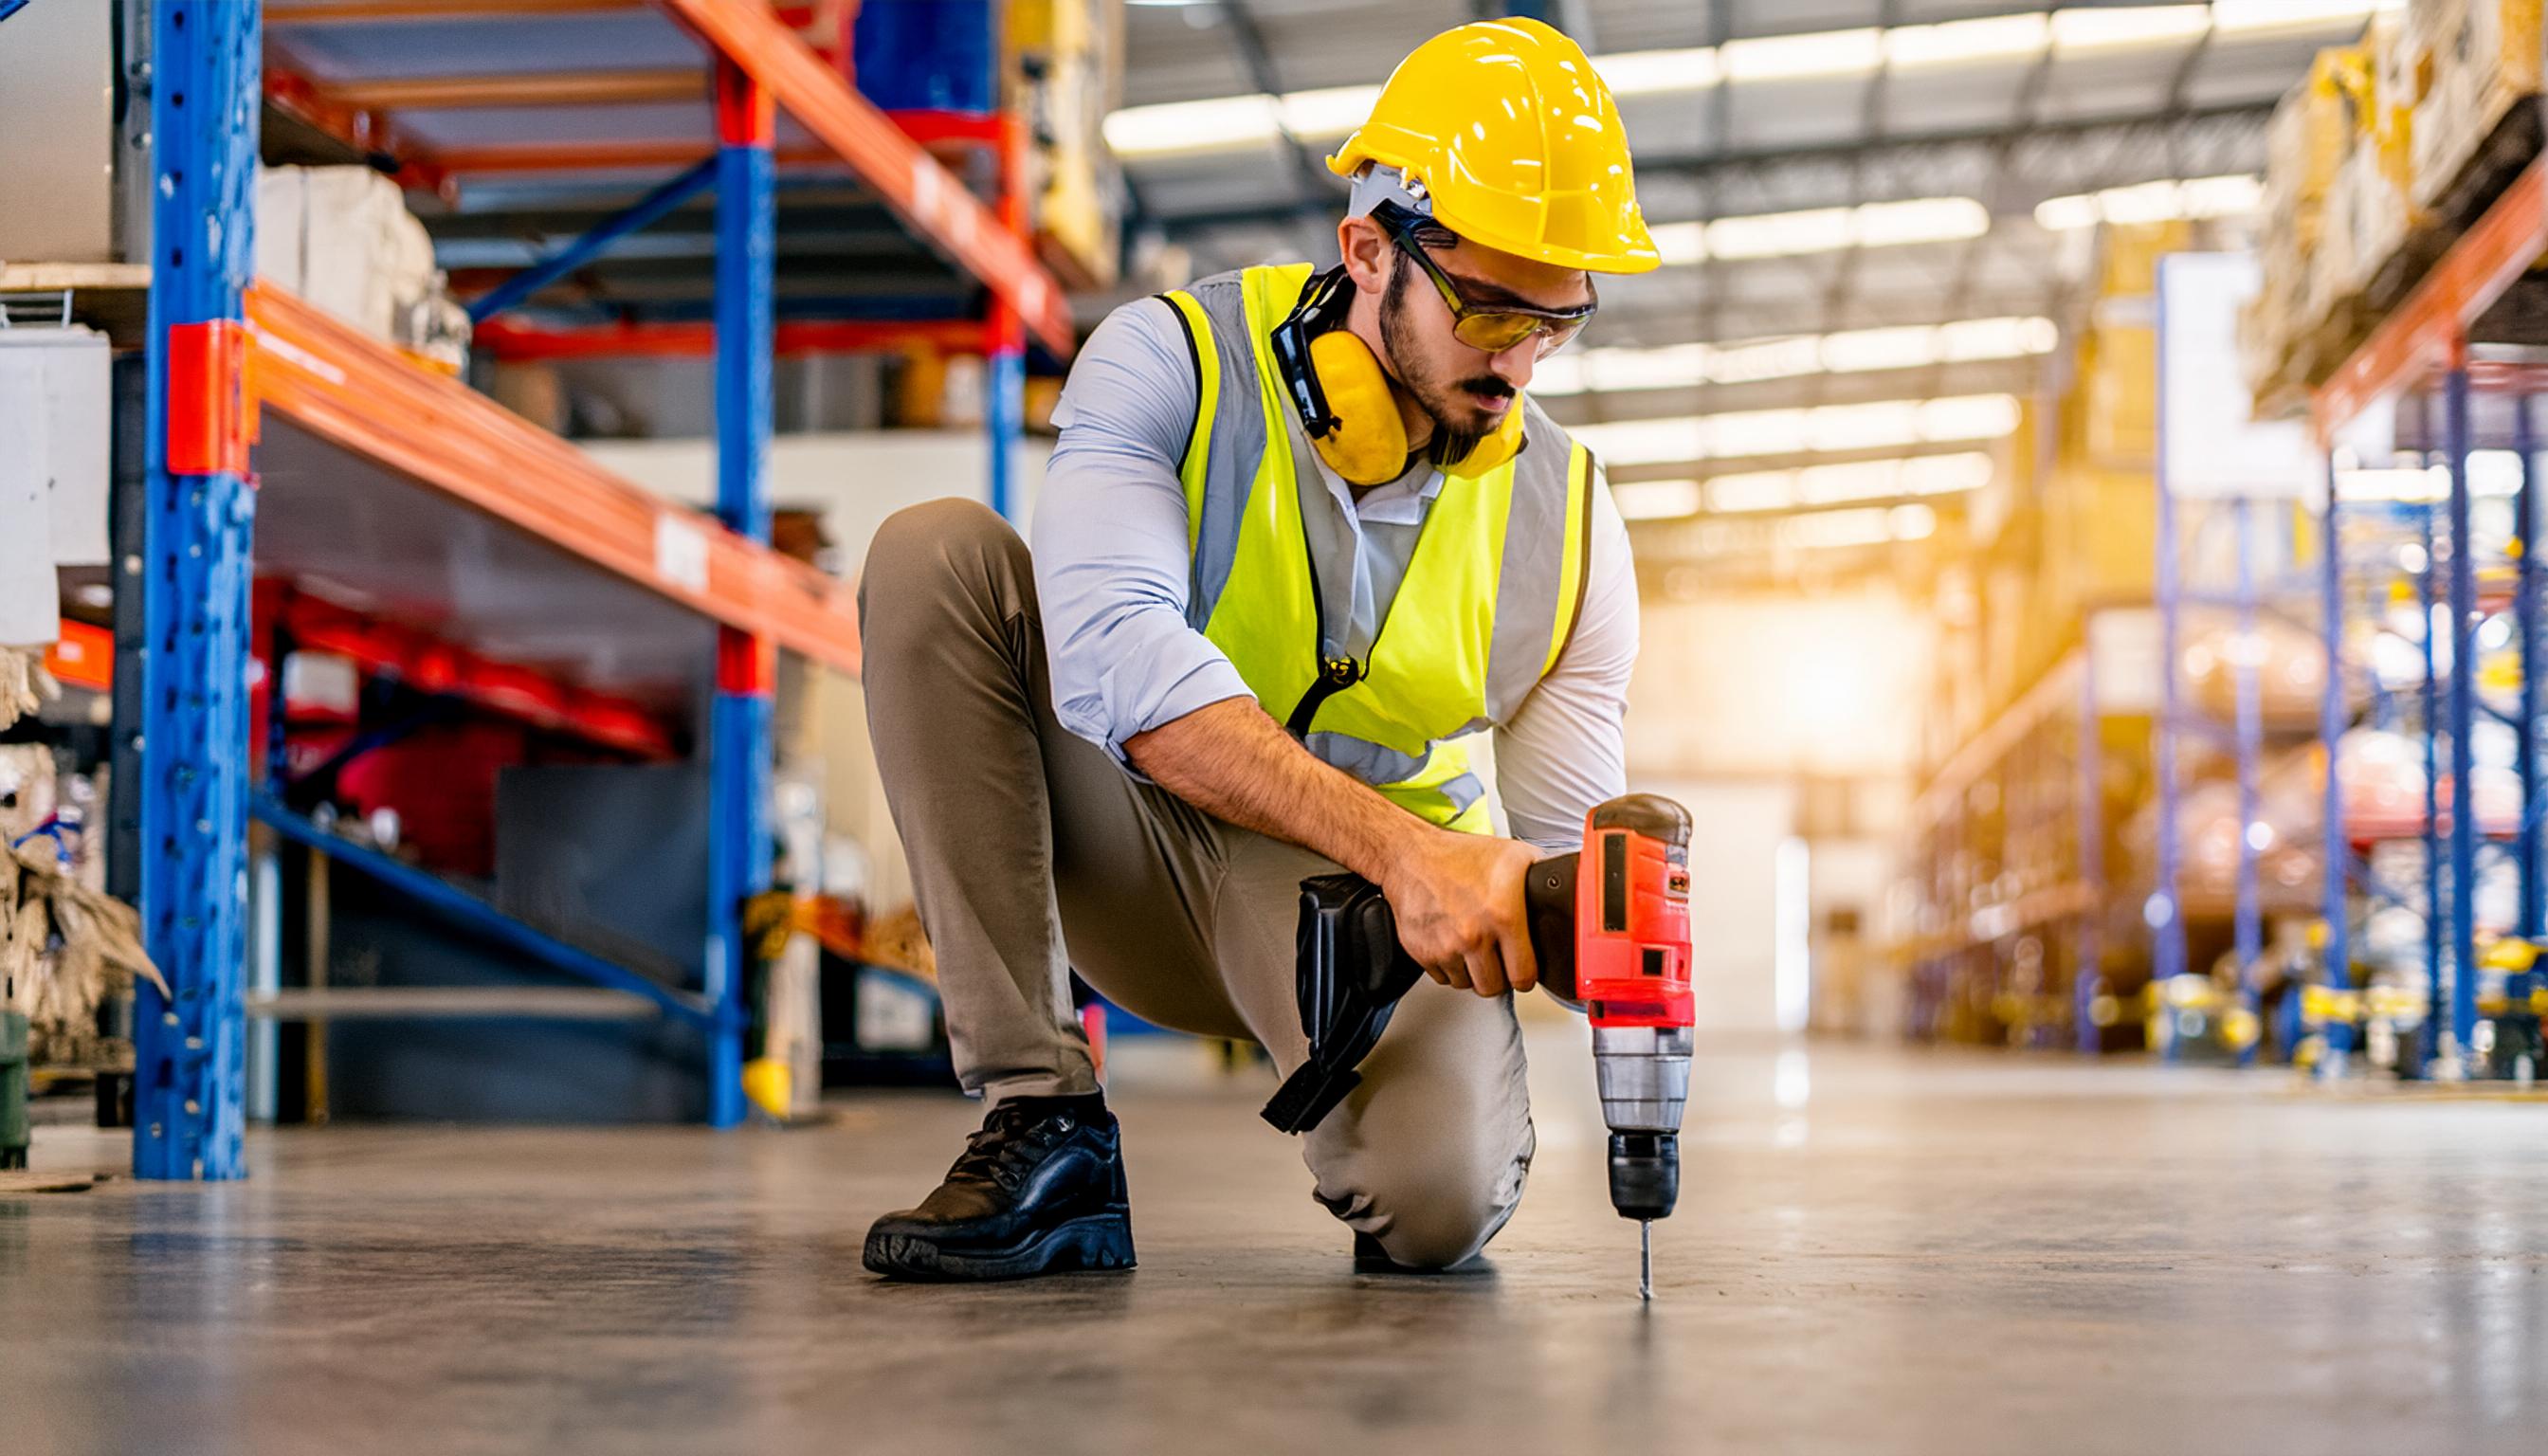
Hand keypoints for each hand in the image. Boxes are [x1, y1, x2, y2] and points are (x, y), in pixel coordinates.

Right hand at [1376, 828, 1542, 997]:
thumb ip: (1543, 878)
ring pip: (1466, 985)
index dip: (1526, 975)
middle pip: (1493, 987)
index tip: (1522, 969)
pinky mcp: (1421, 952)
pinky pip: (1442, 977)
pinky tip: (1452, 944)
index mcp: (1503, 916)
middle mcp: (1473, 935)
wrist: (1411, 855)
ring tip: (1473, 948)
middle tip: (1497, 960)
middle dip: (1499, 976)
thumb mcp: (1515, 856)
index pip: (1524, 975)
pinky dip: (1448, 967)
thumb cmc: (1461, 855)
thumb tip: (1568, 890)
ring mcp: (1445, 946)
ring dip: (1472, 972)